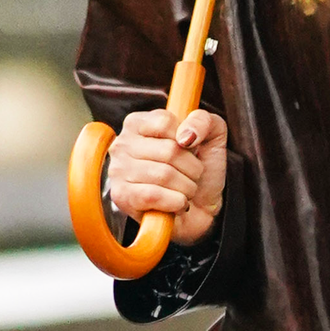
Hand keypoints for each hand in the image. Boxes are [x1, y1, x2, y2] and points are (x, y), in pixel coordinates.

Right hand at [107, 108, 227, 247]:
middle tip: (191, 175)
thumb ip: (203, 121)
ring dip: (187, 187)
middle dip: (192, 167)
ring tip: (185, 190)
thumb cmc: (201, 170)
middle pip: (169, 150)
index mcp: (138, 124)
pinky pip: (154, 196)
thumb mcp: (211, 136)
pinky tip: (177, 203)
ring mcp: (118, 171)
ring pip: (164, 175)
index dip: (188, 138)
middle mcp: (122, 144)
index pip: (165, 121)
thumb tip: (185, 135)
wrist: (201, 209)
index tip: (190, 149)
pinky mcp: (121, 197)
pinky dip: (176, 202)